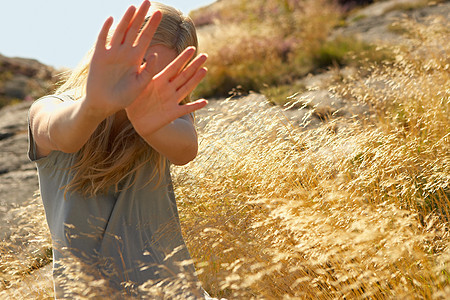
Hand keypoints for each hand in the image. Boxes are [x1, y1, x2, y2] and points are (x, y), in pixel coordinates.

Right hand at [84, 0, 161, 116]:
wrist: (104, 105)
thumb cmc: (124, 98)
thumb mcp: (140, 85)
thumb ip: (148, 71)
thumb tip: (155, 54)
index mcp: (136, 59)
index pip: (145, 38)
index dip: (152, 26)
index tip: (160, 13)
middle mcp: (124, 53)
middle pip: (134, 30)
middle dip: (140, 16)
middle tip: (147, 1)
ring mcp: (111, 53)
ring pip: (120, 31)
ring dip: (126, 19)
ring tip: (133, 7)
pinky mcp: (98, 56)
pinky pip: (102, 39)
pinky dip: (106, 29)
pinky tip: (112, 19)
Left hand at [125, 47, 207, 137]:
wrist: (136, 121)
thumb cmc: (134, 102)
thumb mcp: (138, 86)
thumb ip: (145, 73)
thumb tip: (150, 56)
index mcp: (159, 81)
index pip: (174, 67)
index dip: (183, 58)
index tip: (192, 48)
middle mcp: (168, 89)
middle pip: (184, 75)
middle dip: (194, 66)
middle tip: (204, 56)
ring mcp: (172, 101)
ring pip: (187, 88)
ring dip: (196, 80)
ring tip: (204, 70)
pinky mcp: (173, 113)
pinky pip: (186, 109)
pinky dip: (195, 106)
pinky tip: (204, 102)